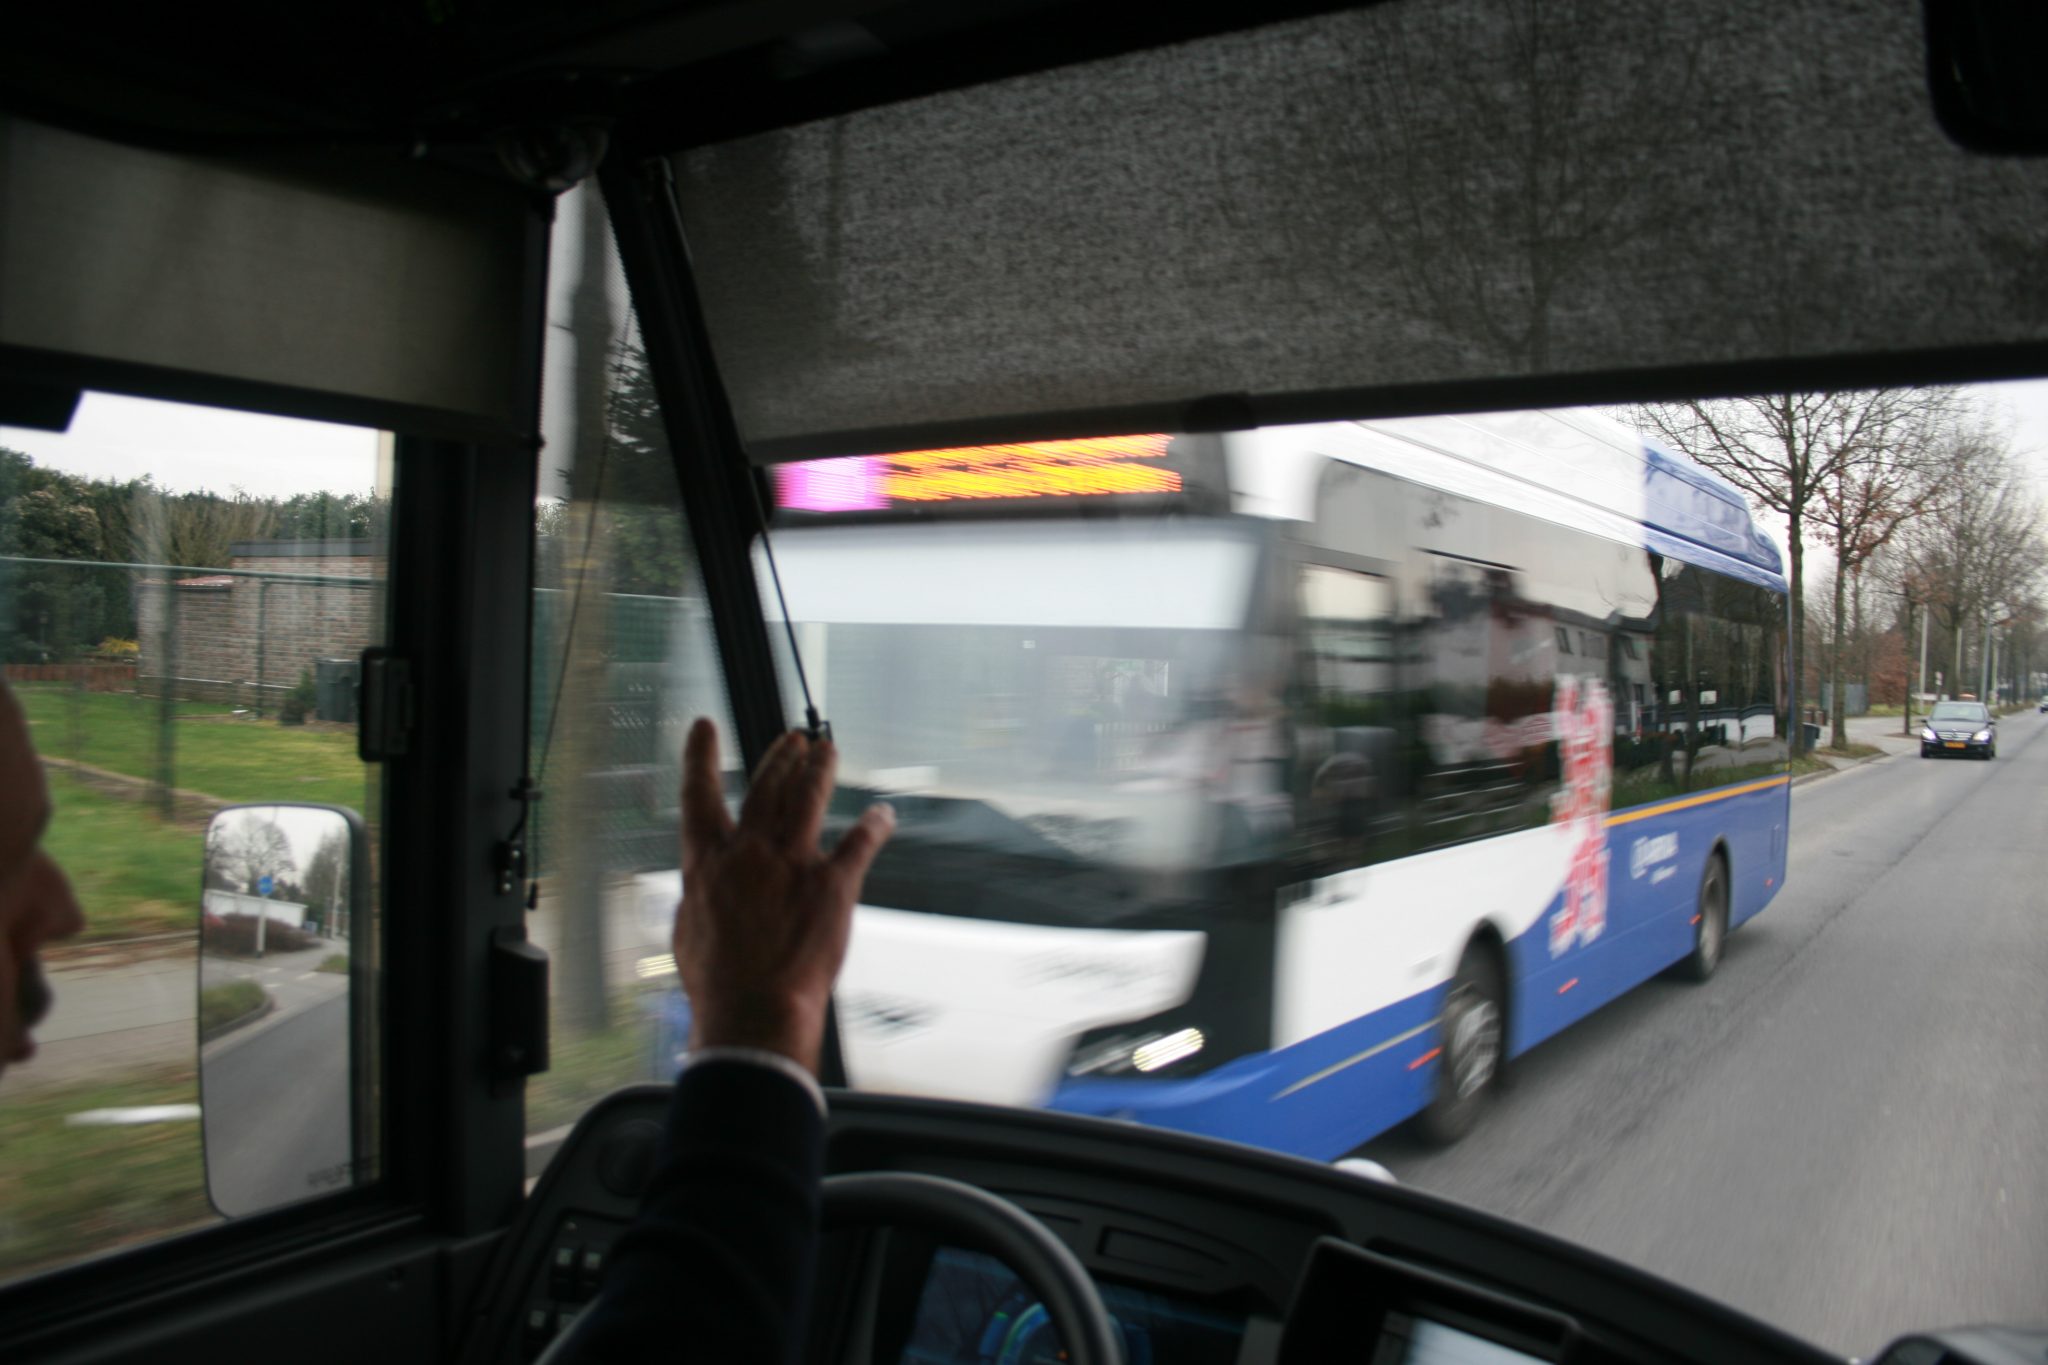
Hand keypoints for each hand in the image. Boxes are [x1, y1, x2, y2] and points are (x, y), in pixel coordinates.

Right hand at [673, 719, 893, 1072]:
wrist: (753, 1012)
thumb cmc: (718, 984)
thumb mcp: (688, 933)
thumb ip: (700, 897)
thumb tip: (705, 886)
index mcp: (707, 863)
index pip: (698, 796)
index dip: (700, 756)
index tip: (705, 726)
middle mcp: (749, 852)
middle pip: (766, 788)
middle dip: (780, 757)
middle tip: (794, 739)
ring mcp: (792, 864)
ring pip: (807, 798)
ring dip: (819, 769)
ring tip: (827, 749)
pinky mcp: (831, 884)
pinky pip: (859, 843)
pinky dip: (875, 825)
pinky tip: (884, 815)